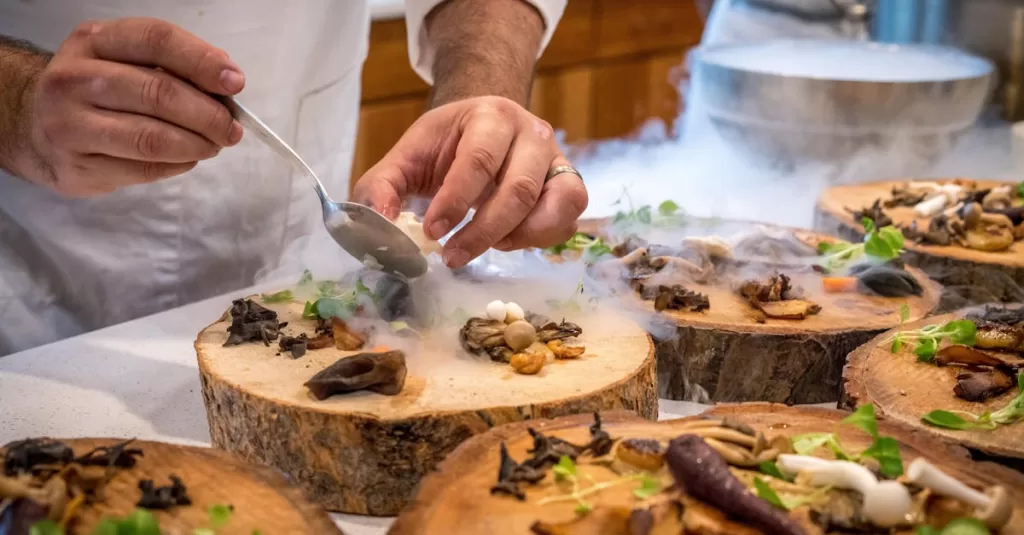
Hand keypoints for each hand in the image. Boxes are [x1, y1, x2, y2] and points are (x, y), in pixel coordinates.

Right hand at [20, 17, 243, 196]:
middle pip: (159, 93)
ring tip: (214, 145)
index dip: (202, 61)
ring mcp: (70, 125)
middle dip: (209, 115)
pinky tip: (187, 158)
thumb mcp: (123, 60)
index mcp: (93, 41)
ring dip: (197, 144)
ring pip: (152, 138)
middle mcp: (74, 79)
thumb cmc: (95, 90)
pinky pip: (144, 168)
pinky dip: (178, 165)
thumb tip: (227, 82)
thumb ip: (171, 65)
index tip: (235, 83)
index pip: (156, 40)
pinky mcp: (78, 166)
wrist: (33, 126)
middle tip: (231, 129)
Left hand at [354, 96, 587, 267]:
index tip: (432, 232)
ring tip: (485, 247)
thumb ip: (382, 187)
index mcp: (491, 116)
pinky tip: (507, 241)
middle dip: (483, 231)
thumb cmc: (446, 145)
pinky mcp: (569, 186)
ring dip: (516, 237)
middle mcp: (532, 133)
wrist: (485, 127)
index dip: (455, 201)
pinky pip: (567, 220)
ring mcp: (557, 159)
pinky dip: (539, 239)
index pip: (478, 160)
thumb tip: (380, 223)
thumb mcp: (407, 157)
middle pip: (519, 189)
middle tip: (452, 256)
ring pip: (554, 205)